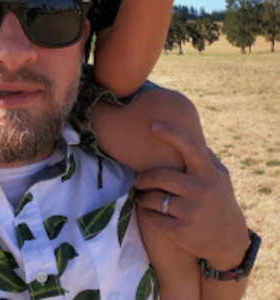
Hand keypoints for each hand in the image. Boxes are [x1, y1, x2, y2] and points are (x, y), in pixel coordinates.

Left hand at [133, 121, 249, 268]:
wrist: (230, 241)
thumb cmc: (219, 199)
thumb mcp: (220, 176)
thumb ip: (203, 155)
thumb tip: (183, 130)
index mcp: (209, 173)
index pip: (190, 147)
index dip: (171, 134)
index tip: (153, 126)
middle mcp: (201, 191)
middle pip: (159, 176)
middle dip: (143, 178)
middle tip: (136, 180)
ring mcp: (191, 212)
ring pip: (152, 198)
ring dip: (142, 197)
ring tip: (141, 195)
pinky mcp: (181, 231)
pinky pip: (152, 217)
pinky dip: (146, 213)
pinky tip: (147, 211)